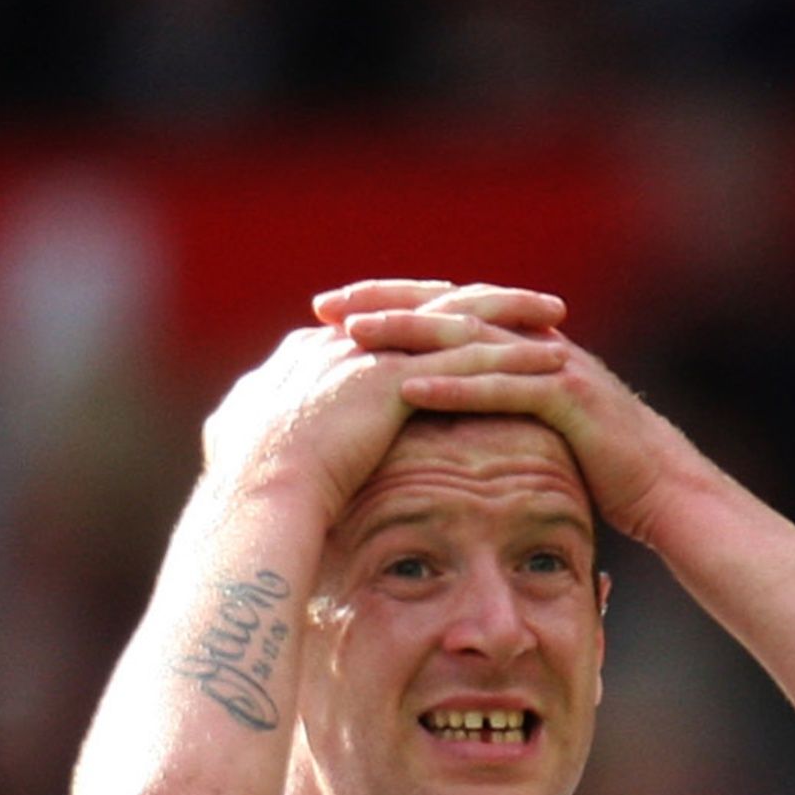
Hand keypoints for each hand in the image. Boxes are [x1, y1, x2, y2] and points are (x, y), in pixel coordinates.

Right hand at [199, 293, 563, 515]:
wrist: (254, 498)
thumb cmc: (248, 489)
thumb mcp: (244, 444)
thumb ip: (252, 425)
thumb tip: (240, 428)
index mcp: (309, 353)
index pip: (381, 319)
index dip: (423, 314)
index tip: (460, 314)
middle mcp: (342, 341)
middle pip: (422, 303)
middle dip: (473, 296)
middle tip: (518, 296)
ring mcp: (368, 354)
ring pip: (455, 319)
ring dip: (509, 312)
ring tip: (554, 312)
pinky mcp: (394, 379)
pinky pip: (471, 359)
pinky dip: (515, 355)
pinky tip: (554, 358)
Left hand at [330, 284, 701, 544]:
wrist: (664, 487)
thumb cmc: (597, 464)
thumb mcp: (532, 427)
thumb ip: (491, 407)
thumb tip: (433, 414)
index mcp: (522, 344)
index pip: (446, 309)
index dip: (390, 301)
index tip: (332, 307)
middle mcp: (536, 341)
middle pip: (450, 308)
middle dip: (386, 303)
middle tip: (327, 305)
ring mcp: (555, 365)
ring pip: (471, 339)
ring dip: (410, 335)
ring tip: (355, 337)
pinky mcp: (571, 397)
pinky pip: (503, 388)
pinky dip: (456, 386)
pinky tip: (409, 388)